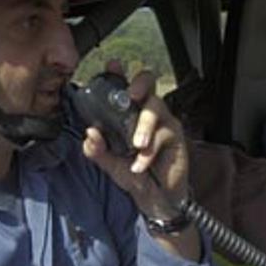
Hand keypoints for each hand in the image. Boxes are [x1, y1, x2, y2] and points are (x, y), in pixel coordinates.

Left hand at [81, 62, 188, 219]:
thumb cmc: (134, 175)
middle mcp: (146, 112)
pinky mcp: (176, 137)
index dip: (117, 73)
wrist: (155, 200)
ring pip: (157, 107)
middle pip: (148, 84)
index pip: (122, 88)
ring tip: (136, 145)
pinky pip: (164, 135)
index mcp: (127, 114)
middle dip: (140, 84)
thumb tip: (90, 133)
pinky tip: (139, 166)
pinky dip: (149, 152)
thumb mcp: (110, 164)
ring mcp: (163, 122)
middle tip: (132, 95)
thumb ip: (97, 150)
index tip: (112, 65)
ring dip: (145, 125)